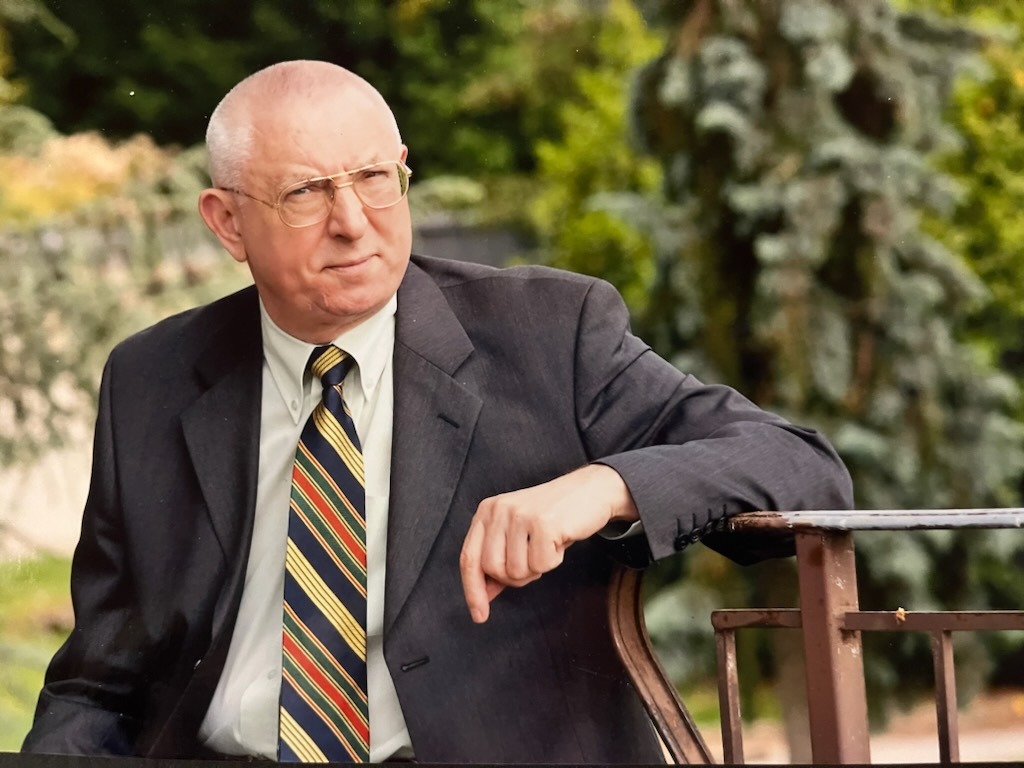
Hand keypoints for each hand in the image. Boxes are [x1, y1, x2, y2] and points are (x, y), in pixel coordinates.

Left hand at [459, 463, 638, 622]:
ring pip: (516, 571)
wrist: (590, 491)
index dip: (473, 590)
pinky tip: (559, 541)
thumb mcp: (518, 535)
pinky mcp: (543, 522)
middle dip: (515, 577)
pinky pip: (541, 565)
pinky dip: (553, 561)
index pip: (469, 558)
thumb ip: (499, 560)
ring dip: (537, 568)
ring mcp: (520, 515)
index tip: (479, 615)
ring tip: (547, 545)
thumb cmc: (553, 517)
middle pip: (493, 569)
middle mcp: (498, 510)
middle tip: (534, 559)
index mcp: (487, 512)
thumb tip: (483, 596)